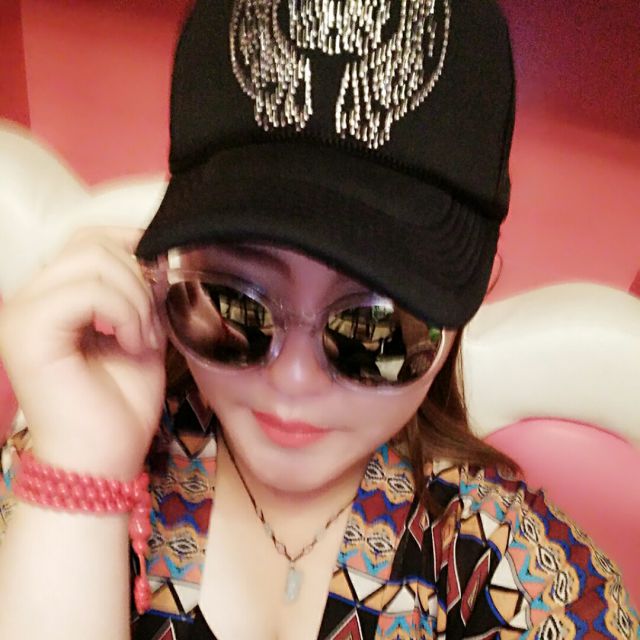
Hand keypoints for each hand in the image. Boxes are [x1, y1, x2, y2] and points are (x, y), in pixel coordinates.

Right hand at [0, 227, 166, 479]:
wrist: (103, 460)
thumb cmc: (120, 404)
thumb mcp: (139, 333)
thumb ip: (140, 293)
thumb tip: (156, 255)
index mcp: (52, 298)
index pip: (88, 241)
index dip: (133, 249)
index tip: (161, 282)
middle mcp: (28, 299)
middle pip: (91, 244)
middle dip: (139, 279)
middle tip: (152, 326)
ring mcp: (23, 313)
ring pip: (92, 261)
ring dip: (135, 299)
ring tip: (144, 339)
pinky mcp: (29, 332)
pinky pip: (88, 292)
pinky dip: (124, 313)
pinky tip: (133, 344)